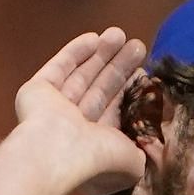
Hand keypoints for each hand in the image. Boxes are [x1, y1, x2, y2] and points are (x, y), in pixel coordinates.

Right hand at [13, 27, 148, 194]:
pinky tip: (94, 38)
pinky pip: (59, 68)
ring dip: (101, 54)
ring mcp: (53, 108)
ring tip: (120, 34)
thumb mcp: (135, 160)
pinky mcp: (37, 90)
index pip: (116, 112)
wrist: (59, 153)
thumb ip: (147, 149)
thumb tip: (156, 143)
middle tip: (138, 46)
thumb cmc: (99, 159)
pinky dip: (76, 52)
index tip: (145, 72)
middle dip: (119, 67)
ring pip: (82, 75)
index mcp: (96, 145)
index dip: (130, 91)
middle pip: (100, 89)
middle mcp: (74, 127)